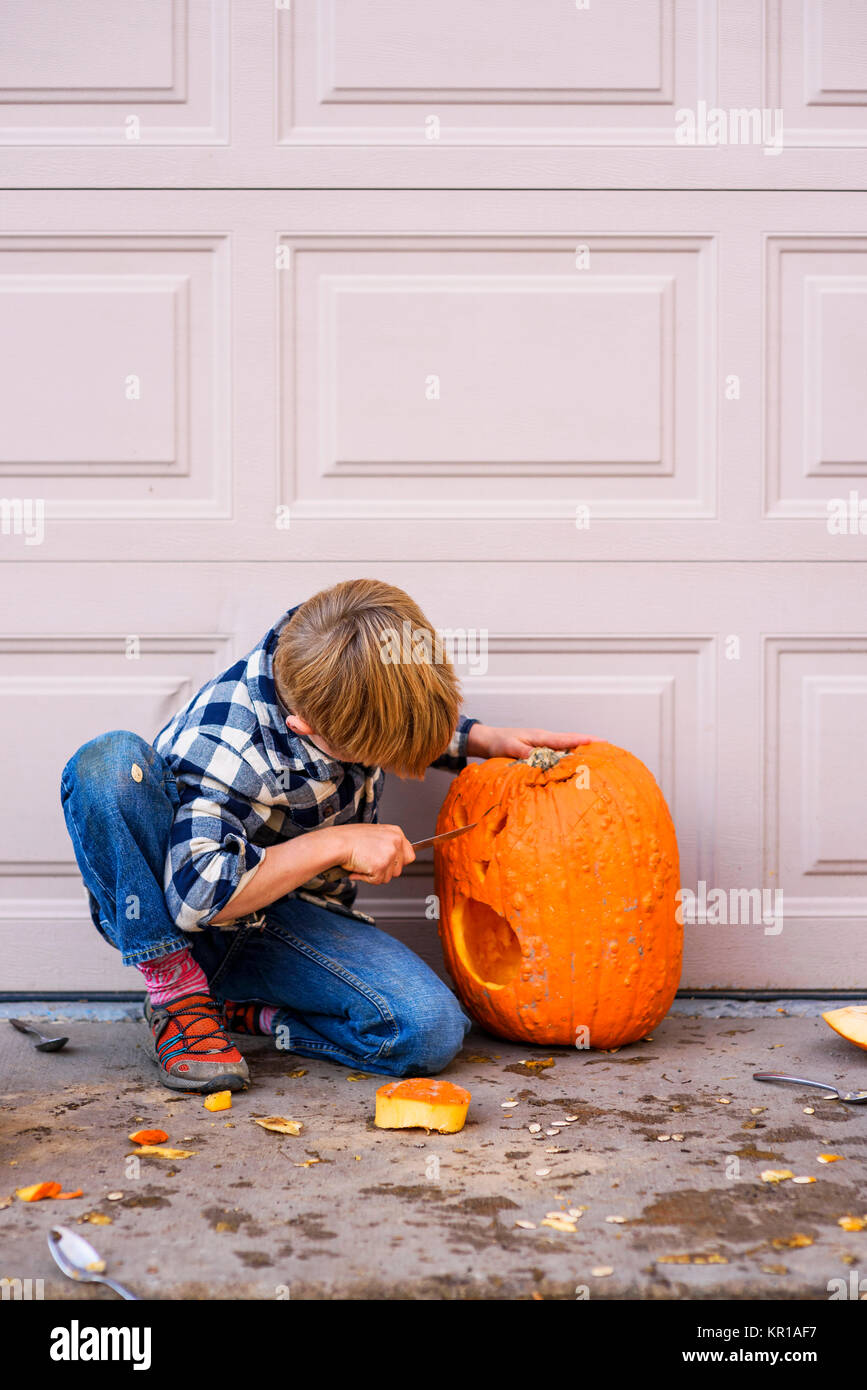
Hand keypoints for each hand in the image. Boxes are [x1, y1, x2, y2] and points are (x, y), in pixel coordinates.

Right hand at [336, 823, 415, 884]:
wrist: (337, 842)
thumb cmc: (350, 838)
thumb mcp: (375, 835)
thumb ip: (387, 845)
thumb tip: (395, 859)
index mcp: (396, 832)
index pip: (409, 855)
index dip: (397, 863)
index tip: (388, 864)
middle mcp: (396, 842)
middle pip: (399, 869)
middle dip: (385, 870)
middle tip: (370, 862)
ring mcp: (390, 854)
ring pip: (389, 877)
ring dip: (375, 874)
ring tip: (363, 862)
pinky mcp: (381, 866)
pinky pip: (377, 881)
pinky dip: (367, 878)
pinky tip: (360, 867)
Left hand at [466, 724, 593, 759]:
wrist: (489, 740)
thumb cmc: (499, 743)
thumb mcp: (510, 748)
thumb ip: (525, 754)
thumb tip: (541, 760)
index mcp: (541, 737)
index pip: (566, 739)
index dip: (584, 741)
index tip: (601, 741)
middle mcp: (545, 739)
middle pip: (572, 741)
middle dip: (590, 743)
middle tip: (608, 747)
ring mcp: (544, 744)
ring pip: (567, 746)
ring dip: (582, 749)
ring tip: (599, 755)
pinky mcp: (540, 750)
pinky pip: (559, 752)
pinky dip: (570, 755)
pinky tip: (577, 761)